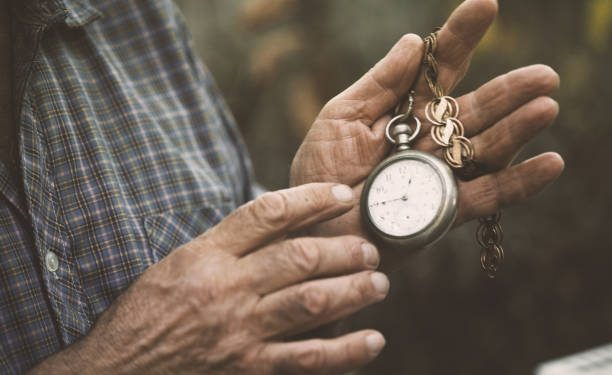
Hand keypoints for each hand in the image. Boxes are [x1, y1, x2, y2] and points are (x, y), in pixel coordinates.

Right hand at [29, 184, 388, 374]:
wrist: (120, 368)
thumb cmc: (149, 310)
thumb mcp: (179, 262)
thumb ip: (228, 243)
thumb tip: (281, 221)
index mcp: (207, 255)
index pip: (267, 213)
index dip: (310, 199)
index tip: (341, 194)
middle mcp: (227, 289)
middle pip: (300, 257)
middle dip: (345, 249)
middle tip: (368, 247)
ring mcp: (241, 331)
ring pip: (312, 302)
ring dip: (354, 290)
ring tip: (378, 282)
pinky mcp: (249, 367)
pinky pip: (307, 358)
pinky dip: (345, 350)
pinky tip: (371, 339)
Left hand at [290, 0, 563, 268]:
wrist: (311, 228)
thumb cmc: (319, 173)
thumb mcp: (340, 119)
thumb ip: (378, 84)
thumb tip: (413, 40)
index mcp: (403, 111)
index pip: (439, 69)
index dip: (461, 37)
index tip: (485, 5)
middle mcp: (429, 139)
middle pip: (475, 109)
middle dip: (508, 90)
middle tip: (543, 75)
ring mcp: (440, 175)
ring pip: (486, 148)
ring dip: (518, 129)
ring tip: (545, 107)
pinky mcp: (446, 212)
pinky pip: (487, 196)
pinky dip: (519, 182)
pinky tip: (550, 163)